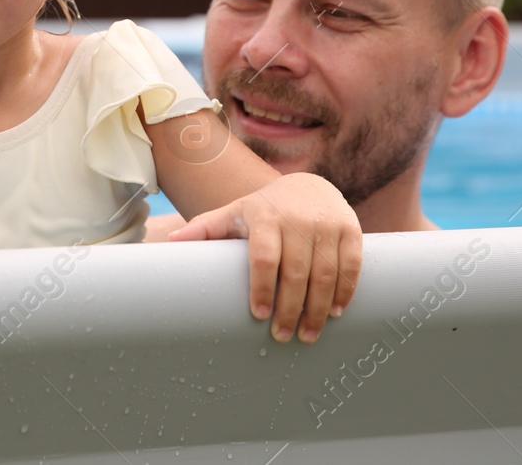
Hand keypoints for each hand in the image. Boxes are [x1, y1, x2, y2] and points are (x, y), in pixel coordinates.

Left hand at [165, 172, 360, 342]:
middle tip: (283, 336)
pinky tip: (334, 312)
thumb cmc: (263, 209)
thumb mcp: (233, 214)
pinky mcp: (351, 229)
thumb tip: (169, 243)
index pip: (264, 257)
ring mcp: (327, 224)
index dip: (262, 288)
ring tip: (308, 334)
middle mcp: (298, 219)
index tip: (259, 316)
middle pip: (296, 272)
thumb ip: (205, 229)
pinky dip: (345, 291)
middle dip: (290, 309)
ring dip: (318, 308)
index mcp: (265, 217)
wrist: (308, 185)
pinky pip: (351, 265)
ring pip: (325, 273)